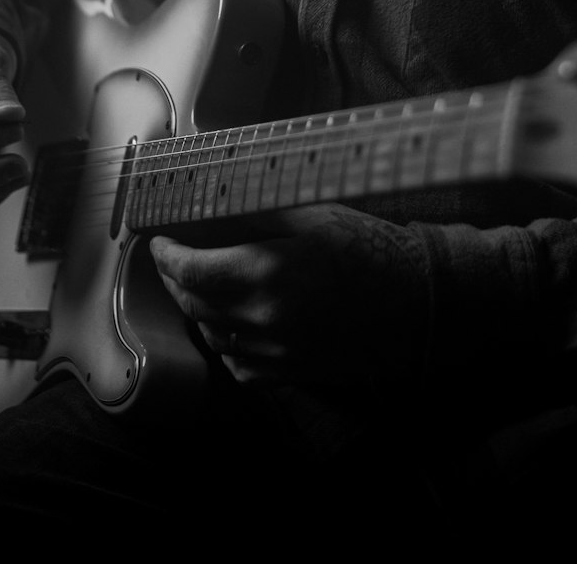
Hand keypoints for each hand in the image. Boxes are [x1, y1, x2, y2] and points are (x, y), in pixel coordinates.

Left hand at [150, 203, 430, 387]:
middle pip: (195, 303)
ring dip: (199, 308)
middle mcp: (263, 318)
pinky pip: (239, 365)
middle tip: (174, 258)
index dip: (166, 256)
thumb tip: (212, 204)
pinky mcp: (292, 372)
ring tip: (202, 284)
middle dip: (177, 278)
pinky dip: (226, 343)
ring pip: (213, 334)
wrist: (418, 299)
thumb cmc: (370, 247)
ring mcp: (277, 352)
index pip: (190, 270)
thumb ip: (257, 212)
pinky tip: (231, 323)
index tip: (158, 241)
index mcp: (265, 272)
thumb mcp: (311, 213)